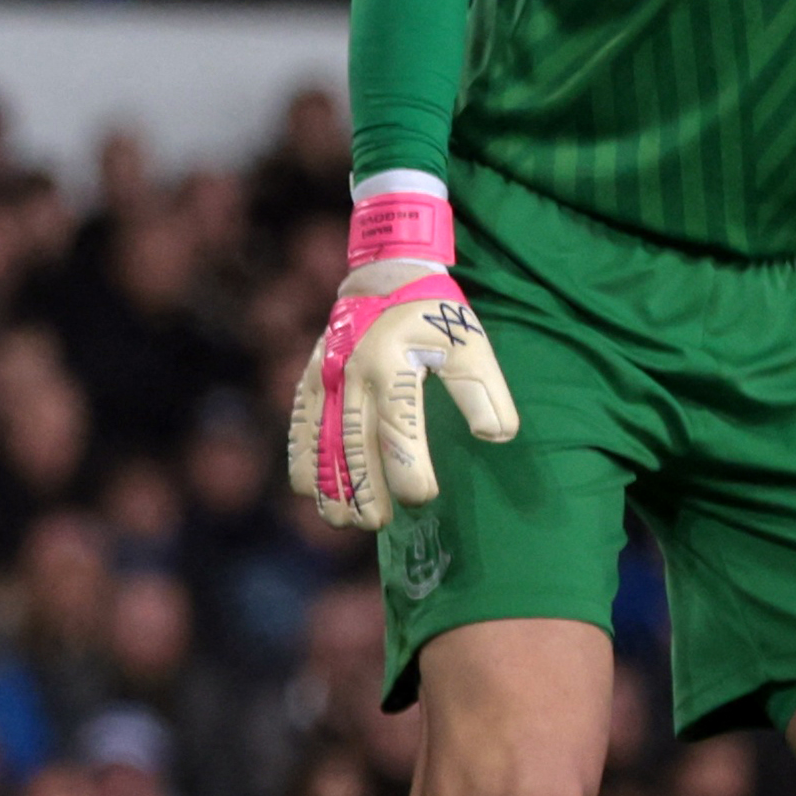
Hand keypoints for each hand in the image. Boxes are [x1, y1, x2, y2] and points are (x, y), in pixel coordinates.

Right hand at [289, 187, 518, 532]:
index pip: (398, 428)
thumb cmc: (433, 314)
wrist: (383, 272)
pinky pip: (299, 425)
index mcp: (393, 364)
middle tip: (377, 524)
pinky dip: (300, 458)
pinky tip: (307, 489)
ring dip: (328, 484)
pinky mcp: (310, 379)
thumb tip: (497, 436)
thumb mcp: (469, 342)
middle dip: (363, 489)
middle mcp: (351, 373)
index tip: (424, 498)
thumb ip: (483, 390)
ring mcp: (324, 377)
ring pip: (321, 440)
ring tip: (341, 521)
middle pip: (353, 443)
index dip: (408, 469)